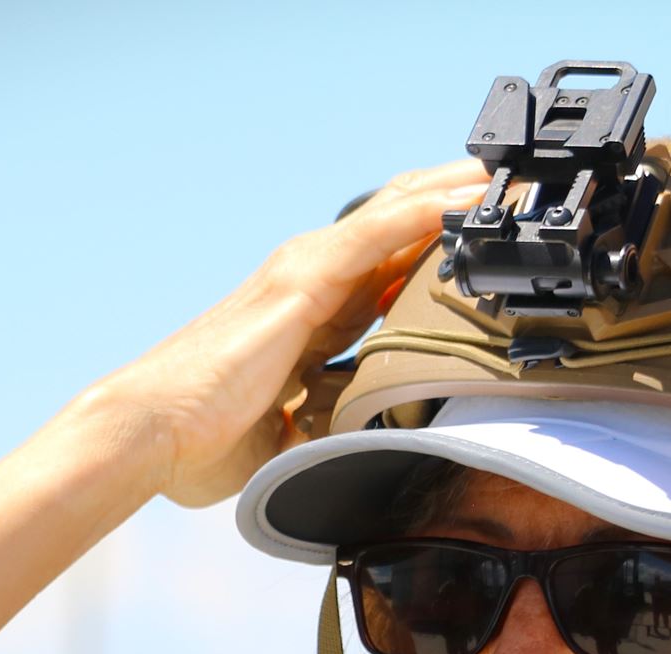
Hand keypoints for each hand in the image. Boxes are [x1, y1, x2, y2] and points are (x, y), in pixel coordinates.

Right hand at [119, 159, 488, 507]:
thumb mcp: (295, 435)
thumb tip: (371, 458)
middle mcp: (311, 280)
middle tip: (517, 193)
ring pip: (396, 213)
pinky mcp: (302, 279)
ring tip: (511, 178)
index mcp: (314, 315)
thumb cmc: (207, 442)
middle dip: (456, 205)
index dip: (441, 246)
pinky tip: (470, 199)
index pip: (388, 265)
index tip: (497, 243)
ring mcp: (305, 272)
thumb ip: (334, 431)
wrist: (152, 433)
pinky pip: (376, 234)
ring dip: (454, 192)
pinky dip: (425, 212)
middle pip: (399, 224)